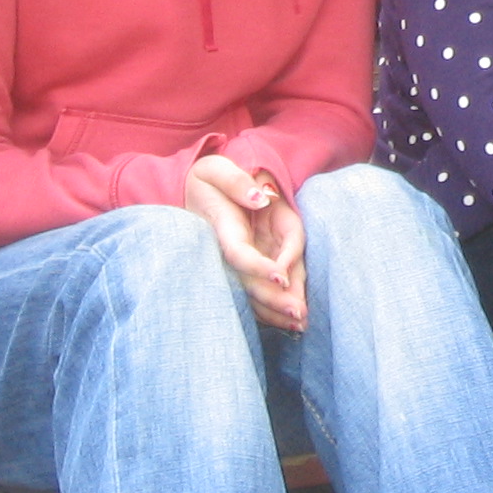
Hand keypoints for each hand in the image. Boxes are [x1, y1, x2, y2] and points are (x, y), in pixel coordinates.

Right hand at [186, 155, 308, 331]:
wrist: (193, 190)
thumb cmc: (208, 177)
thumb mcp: (216, 169)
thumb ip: (236, 182)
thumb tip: (261, 198)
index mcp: (223, 228)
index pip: (239, 253)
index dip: (257, 266)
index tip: (279, 277)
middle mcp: (227, 250)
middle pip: (248, 281)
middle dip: (273, 299)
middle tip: (299, 313)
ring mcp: (233, 261)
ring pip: (253, 291)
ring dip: (275, 310)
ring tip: (299, 324)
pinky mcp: (241, 265)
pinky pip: (255, 290)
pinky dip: (270, 306)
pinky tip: (289, 321)